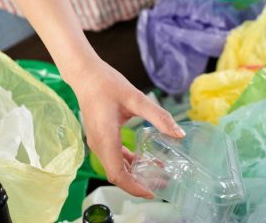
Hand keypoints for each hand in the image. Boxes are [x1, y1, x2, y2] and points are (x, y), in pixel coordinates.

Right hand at [65, 57, 184, 197]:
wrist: (86, 74)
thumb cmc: (108, 84)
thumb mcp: (137, 98)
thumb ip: (159, 117)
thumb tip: (179, 134)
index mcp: (106, 139)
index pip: (117, 174)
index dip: (134, 187)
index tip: (152, 192)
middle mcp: (99, 144)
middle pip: (117, 174)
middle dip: (138, 183)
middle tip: (161, 183)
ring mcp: (98, 142)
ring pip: (115, 167)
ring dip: (134, 173)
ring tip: (157, 173)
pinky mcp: (100, 137)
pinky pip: (113, 157)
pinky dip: (128, 162)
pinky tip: (143, 159)